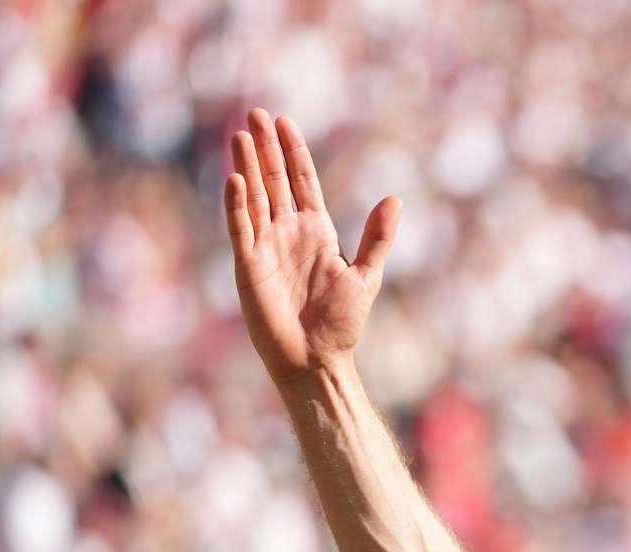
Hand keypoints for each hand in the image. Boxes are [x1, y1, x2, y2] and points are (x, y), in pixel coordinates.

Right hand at [224, 109, 400, 386]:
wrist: (317, 359)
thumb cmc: (341, 323)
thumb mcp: (365, 276)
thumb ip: (377, 237)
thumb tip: (395, 198)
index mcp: (316, 232)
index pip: (302, 183)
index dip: (293, 153)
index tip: (285, 123)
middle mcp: (288, 234)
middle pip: (274, 182)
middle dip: (265, 149)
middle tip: (255, 114)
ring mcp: (266, 247)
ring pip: (254, 198)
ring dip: (248, 167)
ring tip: (240, 135)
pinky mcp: (248, 265)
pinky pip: (241, 228)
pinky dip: (238, 205)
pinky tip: (236, 179)